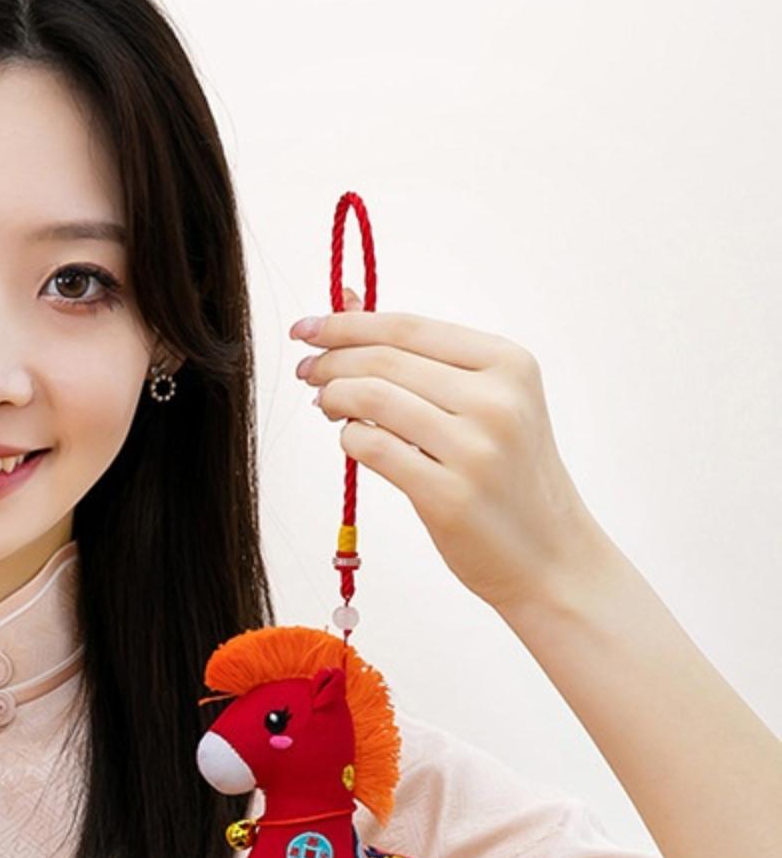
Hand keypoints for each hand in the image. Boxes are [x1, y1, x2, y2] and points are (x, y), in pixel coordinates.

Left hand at [290, 287, 609, 613]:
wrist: (550, 555)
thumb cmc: (509, 475)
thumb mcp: (487, 403)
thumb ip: (418, 356)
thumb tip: (347, 302)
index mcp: (509, 364)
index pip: (408, 328)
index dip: (347, 323)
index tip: (306, 329)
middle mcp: (497, 400)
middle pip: (384, 360)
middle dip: (330, 361)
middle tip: (307, 372)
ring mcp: (474, 449)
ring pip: (371, 399)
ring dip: (333, 397)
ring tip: (325, 404)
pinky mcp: (448, 495)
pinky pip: (371, 448)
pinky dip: (348, 439)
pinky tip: (351, 440)